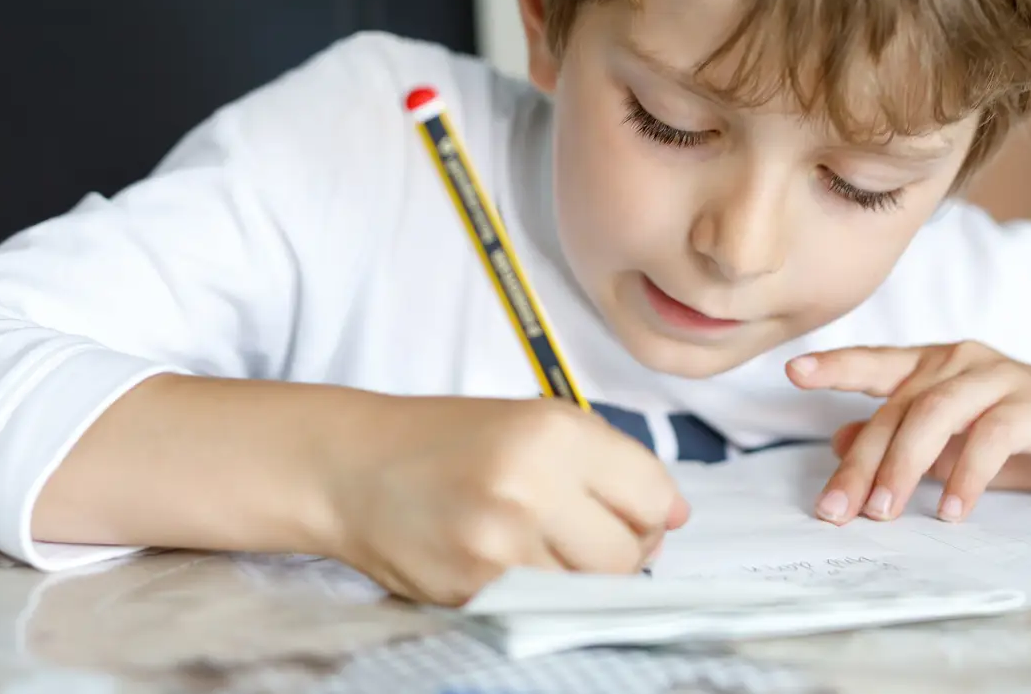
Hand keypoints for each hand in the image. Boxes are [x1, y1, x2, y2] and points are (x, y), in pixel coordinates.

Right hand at [320, 396, 687, 605]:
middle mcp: (531, 488)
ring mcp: (500, 547)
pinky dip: (542, 594)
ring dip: (582, 578)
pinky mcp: (473, 591)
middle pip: (628, 554)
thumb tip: (677, 516)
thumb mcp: (536, 421)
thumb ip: (612, 464)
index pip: (653, 495)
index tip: (633, 512)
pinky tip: (515, 563)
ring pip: (590, 590)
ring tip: (547, 547)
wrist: (353, 468)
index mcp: (555, 433)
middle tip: (588, 535)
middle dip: (622, 550)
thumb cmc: (451, 441)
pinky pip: (544, 608)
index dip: (652, 510)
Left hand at [786, 342, 1030, 525]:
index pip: (878, 363)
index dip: (836, 364)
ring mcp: (1002, 377)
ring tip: (885, 512)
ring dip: (904, 467)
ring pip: (935, 414)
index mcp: (939, 366)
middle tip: (836, 511)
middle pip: (898, 408)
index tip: (792, 371)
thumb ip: (906, 440)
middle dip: (862, 464)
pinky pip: (991, 435)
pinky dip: (966, 475)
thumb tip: (841, 443)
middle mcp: (964, 361)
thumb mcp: (960, 442)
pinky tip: (951, 510)